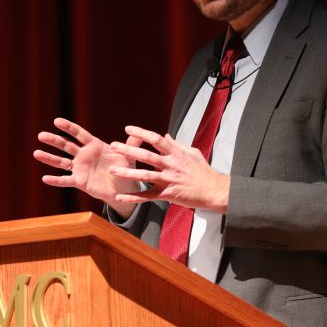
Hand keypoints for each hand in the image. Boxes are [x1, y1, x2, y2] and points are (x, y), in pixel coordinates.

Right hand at [33, 118, 141, 215]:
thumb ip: (132, 144)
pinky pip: (65, 180)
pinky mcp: (80, 181)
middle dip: (54, 140)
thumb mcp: (129, 156)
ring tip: (36, 153)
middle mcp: (84, 155)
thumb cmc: (126, 169)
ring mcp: (80, 168)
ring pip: (61, 162)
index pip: (78, 134)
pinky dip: (56, 180)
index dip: (68, 128)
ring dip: (49, 158)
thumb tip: (140, 132)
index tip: (57, 121)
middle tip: (41, 135)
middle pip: (66, 145)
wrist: (124, 189)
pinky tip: (44, 178)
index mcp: (94, 146)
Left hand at [108, 125, 230, 213]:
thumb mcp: (193, 153)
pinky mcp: (167, 194)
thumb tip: (165, 136)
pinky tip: (120, 197)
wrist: (214, 191)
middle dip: (129, 150)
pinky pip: (147, 197)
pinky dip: (133, 197)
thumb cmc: (203, 171)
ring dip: (127, 173)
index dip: (141, 133)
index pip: (156, 139)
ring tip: (112, 170)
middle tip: (114, 146)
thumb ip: (177, 144)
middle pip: (146, 156)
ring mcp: (168, 180)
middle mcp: (170, 165)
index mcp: (176, 153)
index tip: (128, 129)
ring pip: (144, 176)